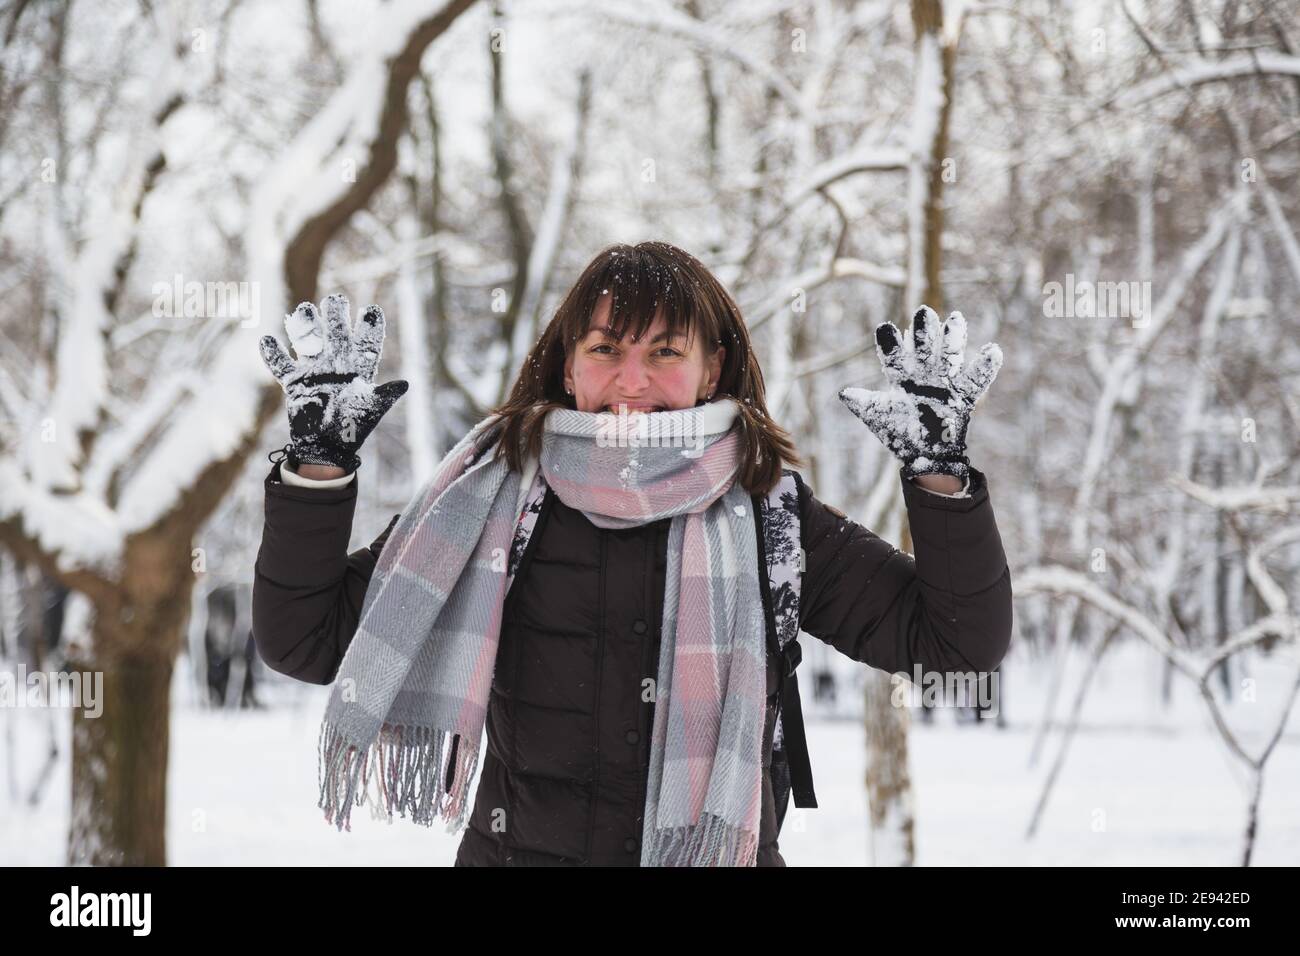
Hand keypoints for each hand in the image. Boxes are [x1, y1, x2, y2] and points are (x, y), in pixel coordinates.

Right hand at [259, 294, 408, 471]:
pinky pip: (281, 365)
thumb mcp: (371, 409)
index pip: (365, 342)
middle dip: (336, 315)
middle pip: (336, 333)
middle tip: (336, 300)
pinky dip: (273, 354)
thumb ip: (385, 395)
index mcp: (358, 368)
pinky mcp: (294, 382)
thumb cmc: (353, 428)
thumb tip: (404, 384)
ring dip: (305, 325)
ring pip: (308, 340)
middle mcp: (336, 364)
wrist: (327, 447)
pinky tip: (267, 340)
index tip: (371, 310)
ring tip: (304, 310)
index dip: (369, 326)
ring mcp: (313, 371)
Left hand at [838, 305, 1001, 481]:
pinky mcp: (963, 398)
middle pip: (924, 349)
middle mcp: (924, 376)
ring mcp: (944, 384)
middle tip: (923, 312)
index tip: (886, 328)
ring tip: (956, 319)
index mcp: (902, 377)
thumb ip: (863, 403)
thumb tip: (843, 393)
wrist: (923, 455)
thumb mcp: (878, 417)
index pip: (895, 356)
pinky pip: (976, 381)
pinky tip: (993, 350)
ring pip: (950, 357)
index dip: (891, 343)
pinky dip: (985, 367)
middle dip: (924, 333)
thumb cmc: (899, 433)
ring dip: (953, 340)